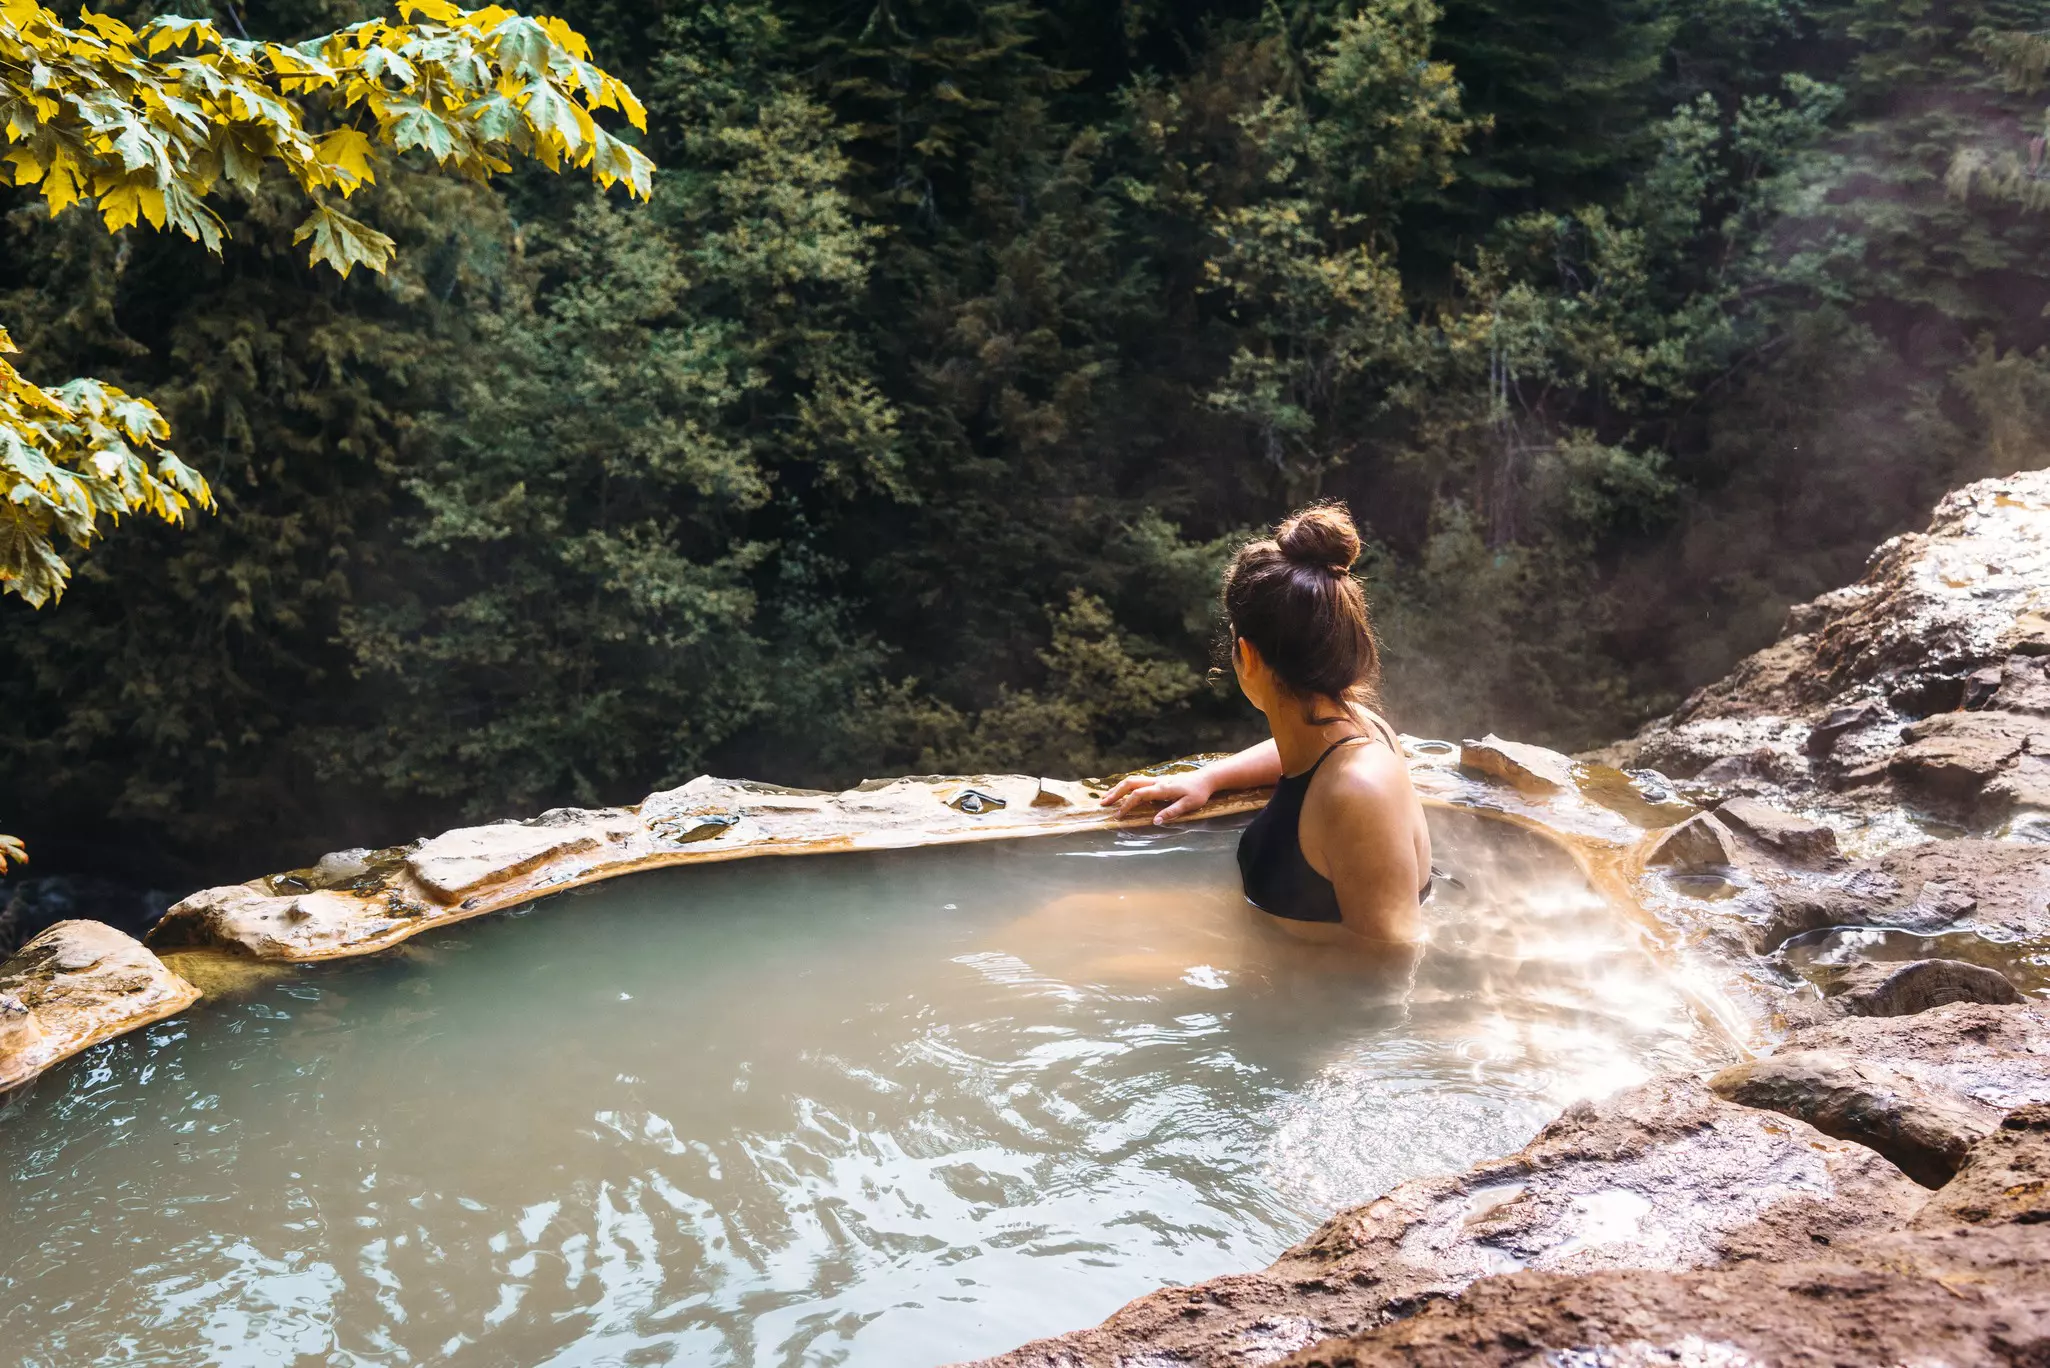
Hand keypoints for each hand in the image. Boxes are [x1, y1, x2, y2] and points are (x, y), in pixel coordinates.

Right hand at [1099, 768, 1216, 823]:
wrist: (1206, 779)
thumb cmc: (1199, 793)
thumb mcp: (1189, 805)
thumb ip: (1171, 812)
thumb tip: (1155, 822)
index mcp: (1162, 789)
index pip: (1138, 795)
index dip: (1126, 805)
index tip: (1118, 816)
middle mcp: (1157, 782)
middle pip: (1130, 783)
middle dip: (1115, 793)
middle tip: (1103, 804)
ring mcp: (1157, 780)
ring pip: (1132, 781)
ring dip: (1118, 789)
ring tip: (1107, 799)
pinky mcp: (1158, 781)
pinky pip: (1138, 782)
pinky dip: (1126, 787)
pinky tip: (1122, 794)